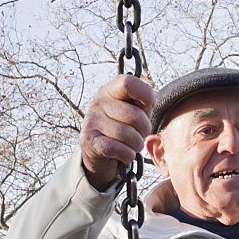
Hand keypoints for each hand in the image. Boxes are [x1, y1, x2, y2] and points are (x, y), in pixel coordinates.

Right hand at [79, 75, 154, 190]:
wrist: (99, 154)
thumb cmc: (122, 129)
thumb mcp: (135, 112)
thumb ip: (144, 104)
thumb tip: (149, 102)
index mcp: (109, 91)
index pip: (129, 83)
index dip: (146, 94)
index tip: (149, 106)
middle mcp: (98, 102)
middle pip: (134, 115)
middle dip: (145, 129)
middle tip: (140, 134)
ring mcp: (91, 121)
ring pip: (127, 134)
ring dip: (137, 145)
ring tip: (133, 145)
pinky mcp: (88, 141)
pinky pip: (118, 149)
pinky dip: (128, 155)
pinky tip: (125, 154)